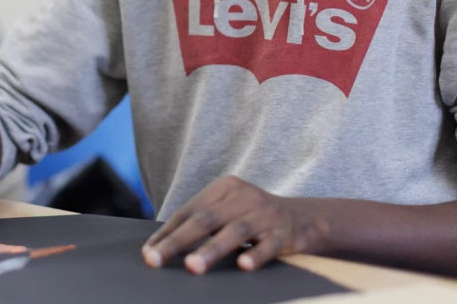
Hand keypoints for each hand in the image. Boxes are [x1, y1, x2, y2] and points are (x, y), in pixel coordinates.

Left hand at [142, 176, 330, 274]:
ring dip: (212, 250)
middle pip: (205, 219)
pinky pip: (269, 245)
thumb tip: (162, 247)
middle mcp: (243, 197)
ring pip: (235, 232)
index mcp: (224, 188)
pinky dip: (256, 255)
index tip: (148, 252)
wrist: (308, 218)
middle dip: (177, 241)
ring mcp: (266, 214)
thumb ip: (204, 223)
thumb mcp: (230, 211)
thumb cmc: (256, 219)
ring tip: (193, 266)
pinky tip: (244, 267)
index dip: (167, 232)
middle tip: (156, 259)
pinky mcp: (286, 232)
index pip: (189, 211)